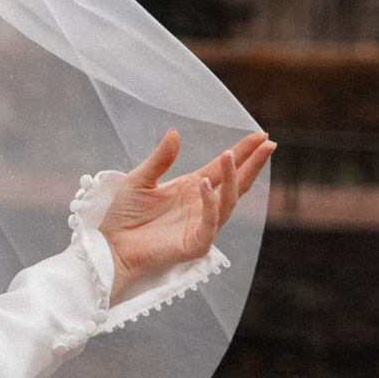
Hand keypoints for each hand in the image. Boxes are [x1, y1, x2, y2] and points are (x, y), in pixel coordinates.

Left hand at [101, 129, 274, 297]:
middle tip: (268, 144)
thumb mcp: (140, 179)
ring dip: (231, 179)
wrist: (110, 245)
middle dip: (252, 164)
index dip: (242, 153)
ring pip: (227, 201)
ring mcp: (202, 225)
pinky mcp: (197, 243)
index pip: (221, 168)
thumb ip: (160, 158)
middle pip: (235, 184)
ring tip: (228, 155)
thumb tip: (175, 132)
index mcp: (191, 189)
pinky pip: (210, 222)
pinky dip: (210, 203)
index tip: (261, 136)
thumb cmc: (123, 216)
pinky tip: (206, 185)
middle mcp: (201, 205)